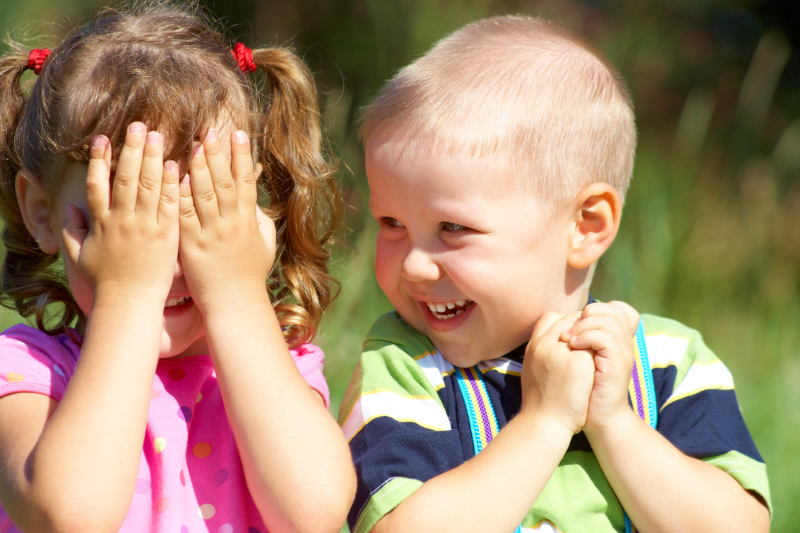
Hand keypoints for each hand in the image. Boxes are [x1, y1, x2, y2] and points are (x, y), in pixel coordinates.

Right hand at [61, 123, 179, 304]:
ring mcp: (145, 227)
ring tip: (157, 135)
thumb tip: (68, 209)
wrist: (129, 303)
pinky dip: (172, 184)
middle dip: (132, 149)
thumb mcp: (81, 256)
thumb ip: (72, 231)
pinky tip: (176, 165)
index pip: (98, 184)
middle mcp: (122, 221)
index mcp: (101, 223)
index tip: (102, 138)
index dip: (99, 159)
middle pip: (126, 177)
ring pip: (149, 186)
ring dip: (153, 158)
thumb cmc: (105, 283)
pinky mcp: (166, 235)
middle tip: (138, 125)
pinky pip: (170, 205)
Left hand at [178, 129, 273, 313]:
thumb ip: (259, 219)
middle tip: (209, 130)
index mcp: (248, 221)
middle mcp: (230, 223)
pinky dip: (181, 195)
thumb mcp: (264, 244)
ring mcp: (211, 233)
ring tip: (192, 144)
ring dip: (198, 167)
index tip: (238, 134)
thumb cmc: (249, 275)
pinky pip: (184, 215)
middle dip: (217, 154)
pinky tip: (175, 176)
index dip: (242, 156)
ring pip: (204, 194)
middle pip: (224, 182)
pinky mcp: (191, 245)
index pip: (245, 182)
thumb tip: (253, 197)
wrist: (234, 303)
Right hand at [520, 312, 594, 434]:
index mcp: (534, 345)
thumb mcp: (534, 369)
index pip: (551, 317)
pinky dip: (598, 352)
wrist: (544, 423)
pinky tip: (601, 364)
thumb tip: (559, 340)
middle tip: (593, 341)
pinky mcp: (578, 363)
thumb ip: (543, 351)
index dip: (568, 323)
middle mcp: (545, 344)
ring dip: (591, 339)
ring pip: (584, 330)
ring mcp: (561, 352)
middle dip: (584, 326)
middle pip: (570, 320)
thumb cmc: (541, 400)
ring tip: (597, 353)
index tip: (577, 335)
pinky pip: (594, 346)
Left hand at [562, 301, 639, 434]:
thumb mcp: (583, 359)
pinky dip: (586, 337)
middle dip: (588, 314)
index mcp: (618, 340)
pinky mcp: (619, 364)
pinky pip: (606, 338)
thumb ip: (581, 339)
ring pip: (609, 321)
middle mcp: (624, 344)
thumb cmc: (585, 389)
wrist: (597, 418)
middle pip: (614, 310)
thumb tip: (565, 320)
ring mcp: (623, 353)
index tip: (576, 324)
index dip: (596, 309)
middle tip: (570, 330)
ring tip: (568, 339)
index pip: (617, 308)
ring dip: (584, 325)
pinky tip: (573, 346)